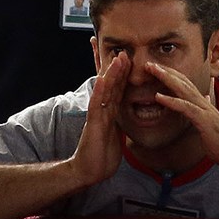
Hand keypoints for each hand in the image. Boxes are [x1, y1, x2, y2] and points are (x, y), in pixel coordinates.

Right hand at [70, 51, 128, 186]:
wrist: (90, 171)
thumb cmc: (102, 154)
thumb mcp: (117, 134)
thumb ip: (120, 121)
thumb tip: (129, 117)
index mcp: (110, 111)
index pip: (116, 87)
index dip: (121, 71)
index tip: (125, 55)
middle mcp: (104, 108)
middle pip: (110, 82)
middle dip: (115, 65)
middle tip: (121, 47)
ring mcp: (98, 114)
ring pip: (106, 90)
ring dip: (112, 73)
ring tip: (118, 57)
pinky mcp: (94, 123)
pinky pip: (97, 105)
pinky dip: (99, 91)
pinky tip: (101, 79)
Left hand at [147, 63, 218, 169]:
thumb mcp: (211, 122)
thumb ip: (206, 109)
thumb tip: (207, 98)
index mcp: (203, 103)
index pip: (185, 84)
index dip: (171, 75)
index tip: (156, 69)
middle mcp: (203, 102)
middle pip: (182, 81)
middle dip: (165, 70)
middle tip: (149, 62)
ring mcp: (204, 110)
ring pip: (183, 89)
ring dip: (166, 78)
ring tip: (151, 70)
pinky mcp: (203, 120)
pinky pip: (185, 108)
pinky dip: (171, 101)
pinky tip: (158, 96)